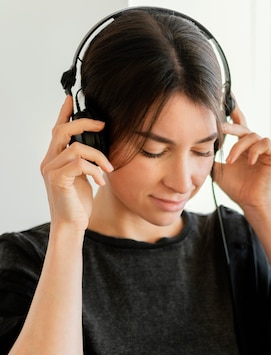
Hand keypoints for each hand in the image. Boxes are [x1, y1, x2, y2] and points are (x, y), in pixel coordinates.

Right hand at [40, 96, 113, 230]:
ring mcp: (51, 170)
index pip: (57, 130)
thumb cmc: (78, 204)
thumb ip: (83, 162)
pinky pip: (79, 164)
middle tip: (103, 126)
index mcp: (54, 159)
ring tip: (108, 169)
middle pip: (62, 130)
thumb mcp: (83, 178)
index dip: (64, 113)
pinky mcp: (58, 180)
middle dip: (84, 124)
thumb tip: (98, 148)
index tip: (71, 99)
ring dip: (98, 156)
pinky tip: (100, 181)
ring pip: (76, 148)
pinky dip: (94, 170)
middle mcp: (49, 162)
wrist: (72, 225)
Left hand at [212, 101, 270, 220]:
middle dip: (230, 125)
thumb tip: (199, 146)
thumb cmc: (238, 189)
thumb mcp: (219, 171)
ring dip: (238, 147)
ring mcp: (266, 150)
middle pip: (243, 126)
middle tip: (219, 126)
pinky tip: (248, 161)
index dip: (233, 112)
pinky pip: (265, 143)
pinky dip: (255, 150)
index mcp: (243, 147)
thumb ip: (212, 157)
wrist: (251, 204)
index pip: (238, 125)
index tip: (227, 99)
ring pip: (252, 135)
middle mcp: (255, 145)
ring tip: (230, 161)